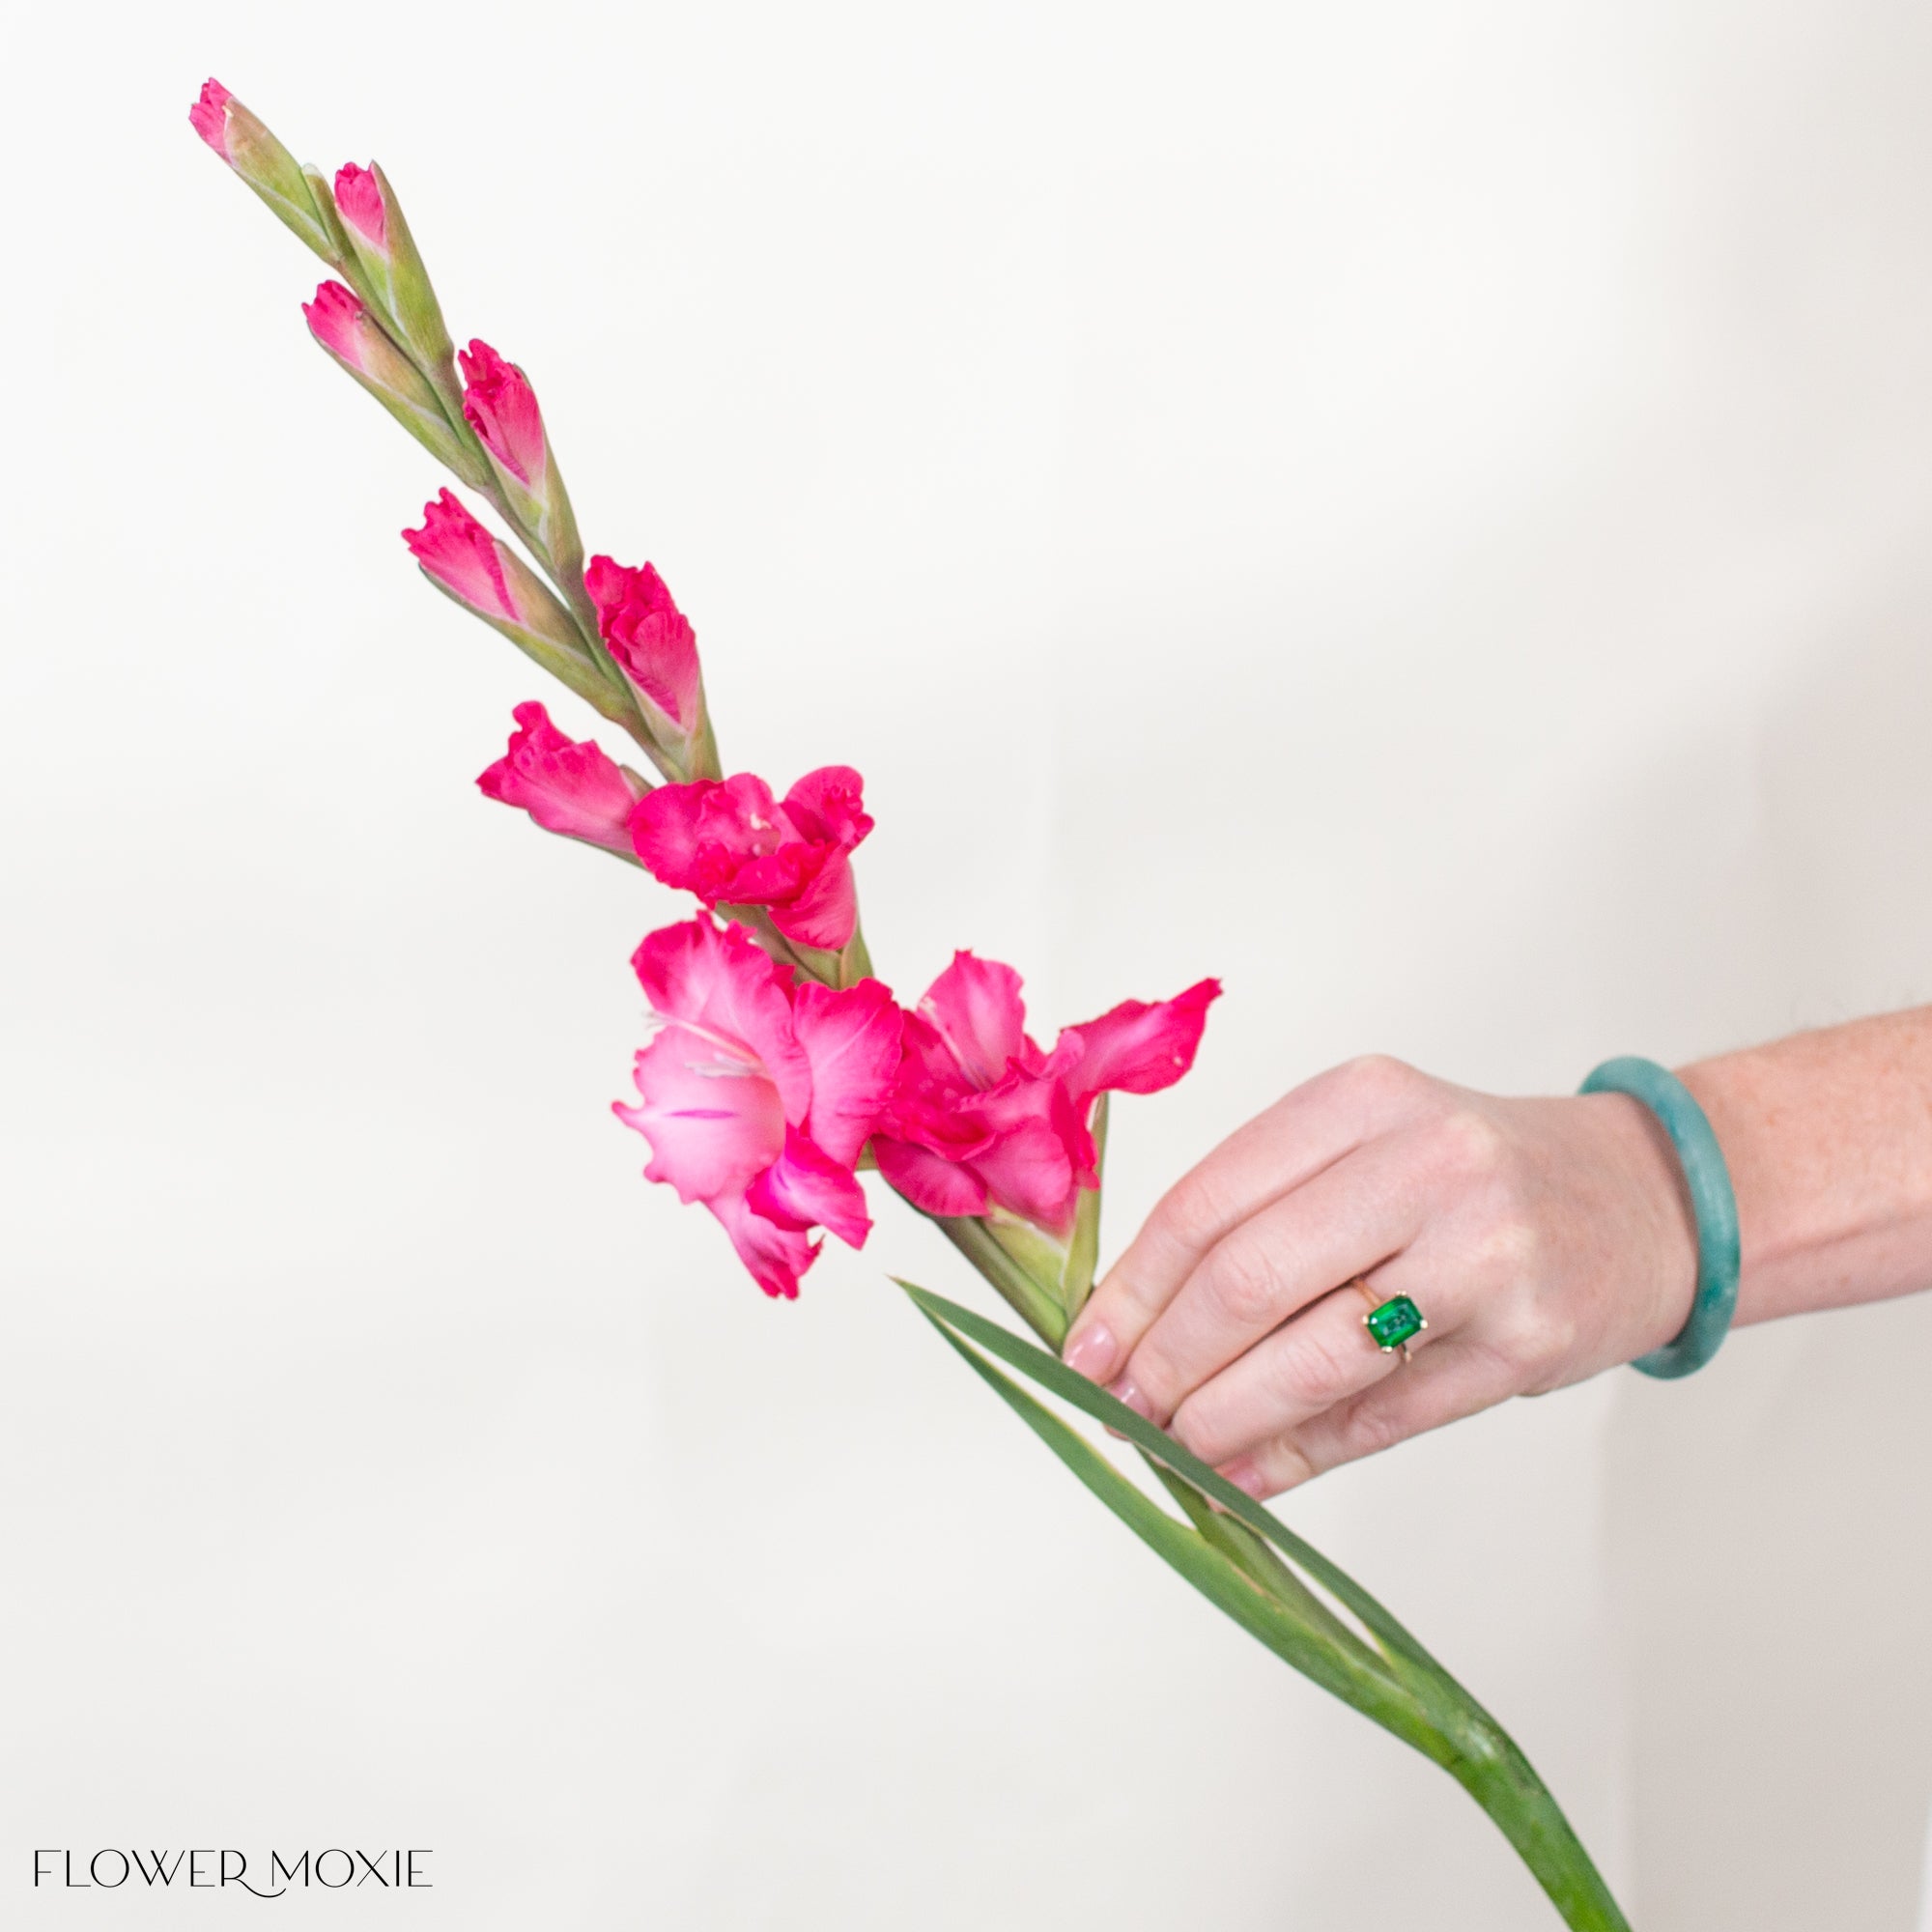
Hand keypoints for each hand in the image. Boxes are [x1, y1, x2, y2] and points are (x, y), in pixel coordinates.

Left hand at [1061, 1056, 1699, 1497]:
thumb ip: (1260, 1214)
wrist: (1645, 1197)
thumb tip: (1130, 1328)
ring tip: (1172, 1447)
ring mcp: (1484, 1253)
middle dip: (1164, 1360)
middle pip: (1248, 1278)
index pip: (1209, 1201)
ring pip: (1311, 1356)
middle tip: (1121, 1408)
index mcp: (1362, 1100)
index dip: (1132, 1288)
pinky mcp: (1525, 1342)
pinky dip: (1300, 1455)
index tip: (1083, 1348)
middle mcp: (1425, 1163)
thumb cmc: (1473, 1176)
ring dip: (1221, 1418)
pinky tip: (1248, 1474)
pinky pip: (1381, 1415)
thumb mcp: (1368, 1147)